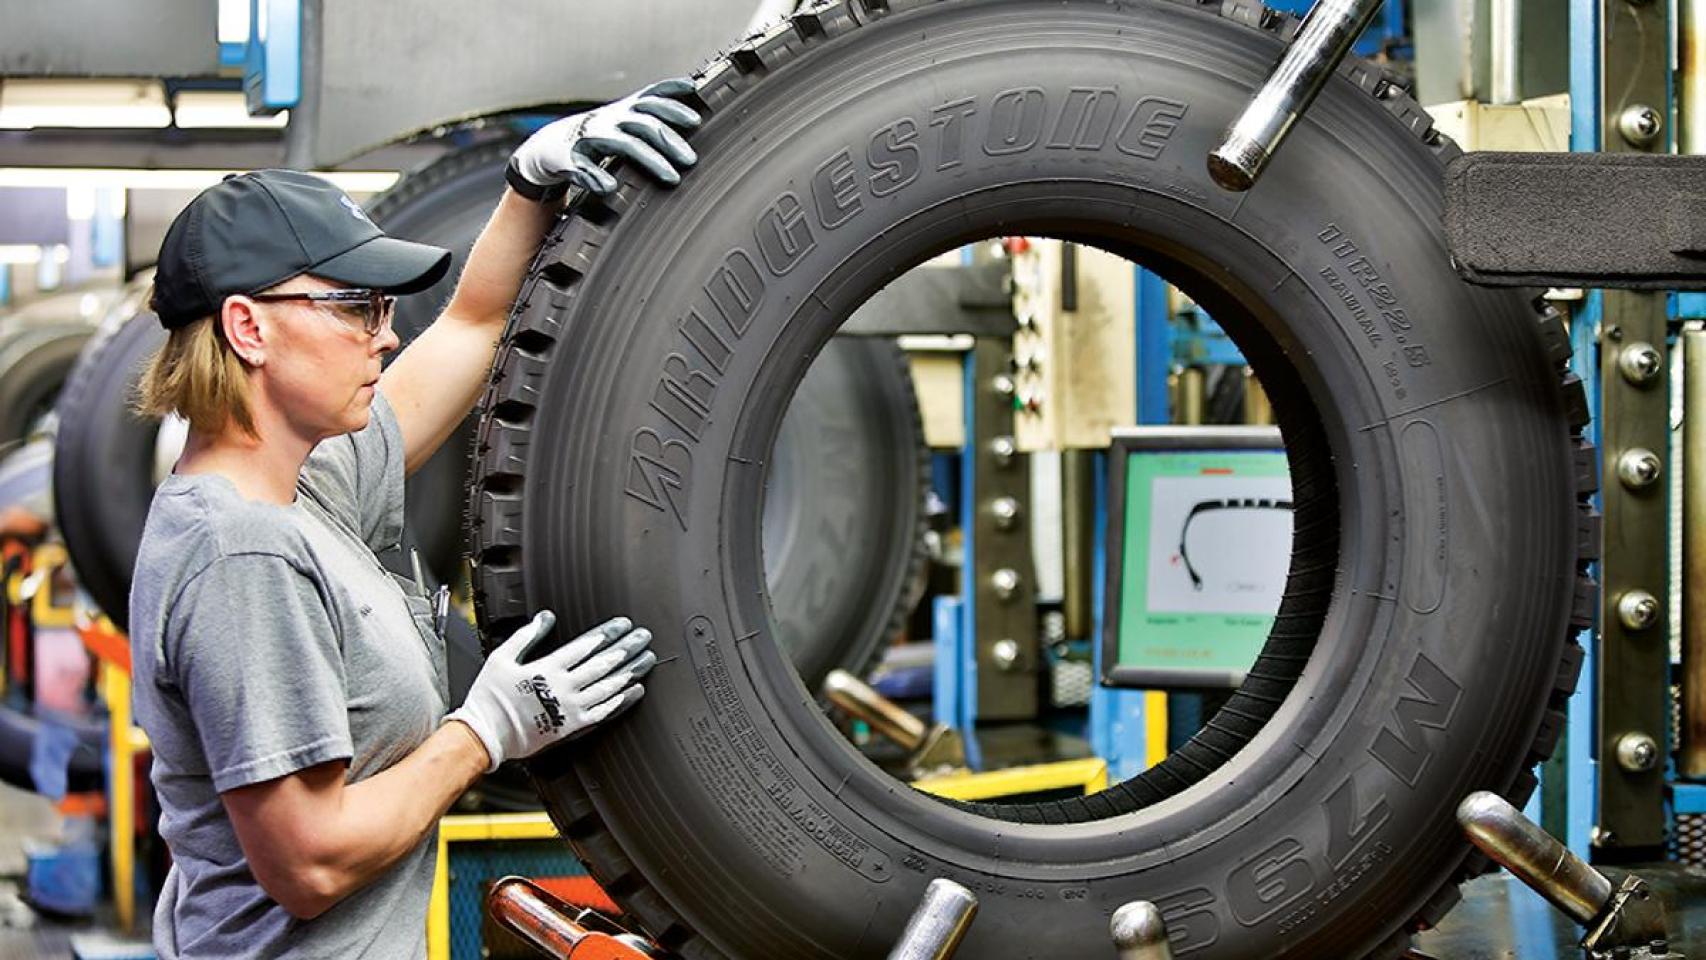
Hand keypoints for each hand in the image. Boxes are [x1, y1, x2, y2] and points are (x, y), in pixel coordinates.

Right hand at [446, 611, 655, 772]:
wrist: (485, 735)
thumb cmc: (490, 698)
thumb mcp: (502, 657)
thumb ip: (527, 636)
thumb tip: (546, 617)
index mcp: (547, 668)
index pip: (586, 646)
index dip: (608, 633)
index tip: (623, 624)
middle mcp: (563, 687)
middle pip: (603, 663)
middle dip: (626, 647)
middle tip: (643, 637)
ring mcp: (570, 708)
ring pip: (608, 686)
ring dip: (630, 671)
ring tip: (646, 659)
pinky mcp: (571, 726)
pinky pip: (603, 712)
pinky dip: (621, 700)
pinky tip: (634, 691)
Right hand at [507, 78, 702, 200]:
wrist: (550, 146)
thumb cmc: (597, 135)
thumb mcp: (624, 120)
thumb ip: (652, 115)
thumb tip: (693, 116)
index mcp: (623, 110)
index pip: (652, 99)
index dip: (674, 103)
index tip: (695, 117)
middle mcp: (610, 120)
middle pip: (645, 124)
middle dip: (670, 140)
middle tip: (691, 159)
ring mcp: (592, 138)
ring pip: (625, 144)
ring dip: (651, 160)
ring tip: (672, 177)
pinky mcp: (573, 159)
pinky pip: (585, 168)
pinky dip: (597, 177)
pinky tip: (610, 187)